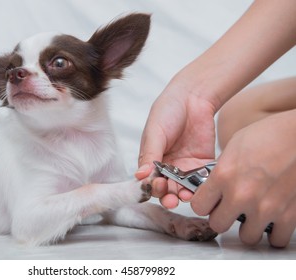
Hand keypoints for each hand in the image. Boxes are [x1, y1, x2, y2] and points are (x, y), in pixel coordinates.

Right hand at [136, 83, 215, 207]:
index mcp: (152, 160)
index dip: (152, 188)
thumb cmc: (168, 111)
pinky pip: (202, 180)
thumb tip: (140, 176)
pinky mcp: (203, 165)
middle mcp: (168, 168)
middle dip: (168, 197)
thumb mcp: (155, 133)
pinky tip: (199, 189)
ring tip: (185, 196)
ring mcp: (185, 167)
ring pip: (183, 188)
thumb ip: (149, 155)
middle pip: (166, 189)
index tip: (156, 186)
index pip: (149, 181)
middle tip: (171, 198)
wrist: (193, 96)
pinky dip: (201, 187)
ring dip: (183, 195)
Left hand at [191, 109, 295, 246]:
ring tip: (252, 215)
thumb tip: (214, 185)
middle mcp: (241, 195)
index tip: (209, 202)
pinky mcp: (289, 215)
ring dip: (248, 227)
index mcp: (224, 176)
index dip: (203, 204)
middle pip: (218, 225)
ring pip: (247, 238)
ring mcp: (265, 208)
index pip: (198, 206)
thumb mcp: (233, 146)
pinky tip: (272, 220)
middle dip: (221, 218)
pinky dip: (274, 232)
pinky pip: (276, 239)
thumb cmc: (270, 135)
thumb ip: (221, 171)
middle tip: (229, 210)